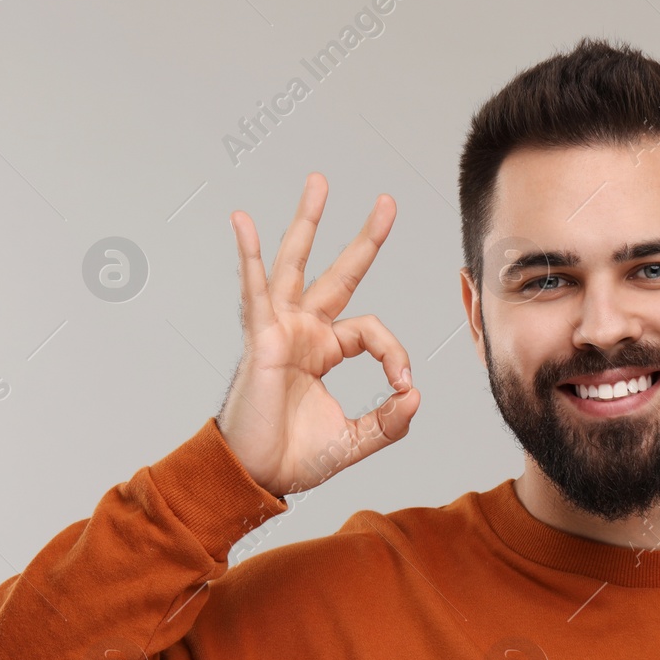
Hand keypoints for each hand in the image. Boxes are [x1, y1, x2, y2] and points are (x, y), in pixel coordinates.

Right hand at [217, 172, 419, 496]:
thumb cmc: (293, 458)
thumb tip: (415, 394)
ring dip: (307, 223)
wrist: (256, 477)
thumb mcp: (356, 439)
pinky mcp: (260, 338)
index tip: (403, 384)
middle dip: (364, 239)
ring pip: (296, 265)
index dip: (394, 352)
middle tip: (387, 202)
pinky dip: (249, 256)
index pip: (371, 330)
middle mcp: (303, 332)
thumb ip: (389, 421)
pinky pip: (255, 290)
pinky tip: (243, 222)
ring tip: (320, 183)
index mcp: (324, 350)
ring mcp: (280, 330)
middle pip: (338, 273)